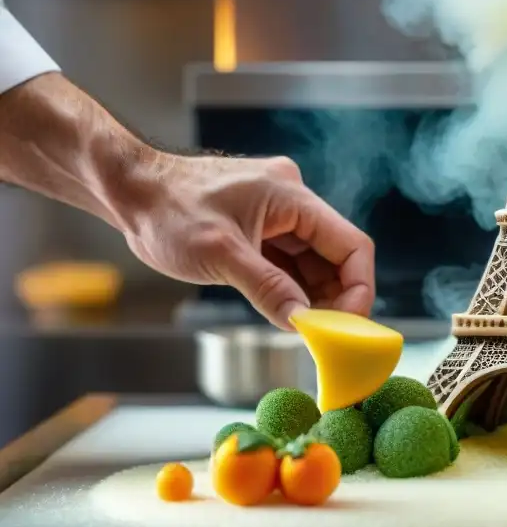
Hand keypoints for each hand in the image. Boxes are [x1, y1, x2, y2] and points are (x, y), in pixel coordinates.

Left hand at [121, 153, 374, 328]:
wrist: (128, 190)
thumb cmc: (167, 211)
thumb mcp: (220, 254)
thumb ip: (268, 288)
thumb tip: (304, 323)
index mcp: (292, 195)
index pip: (351, 244)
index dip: (359, 287)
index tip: (348, 326)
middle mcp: (292, 200)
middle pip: (337, 256)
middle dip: (336, 297)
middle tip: (325, 336)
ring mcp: (277, 214)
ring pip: (314, 262)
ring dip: (314, 296)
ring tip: (306, 330)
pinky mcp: (262, 226)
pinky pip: (291, 261)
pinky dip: (292, 288)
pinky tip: (288, 312)